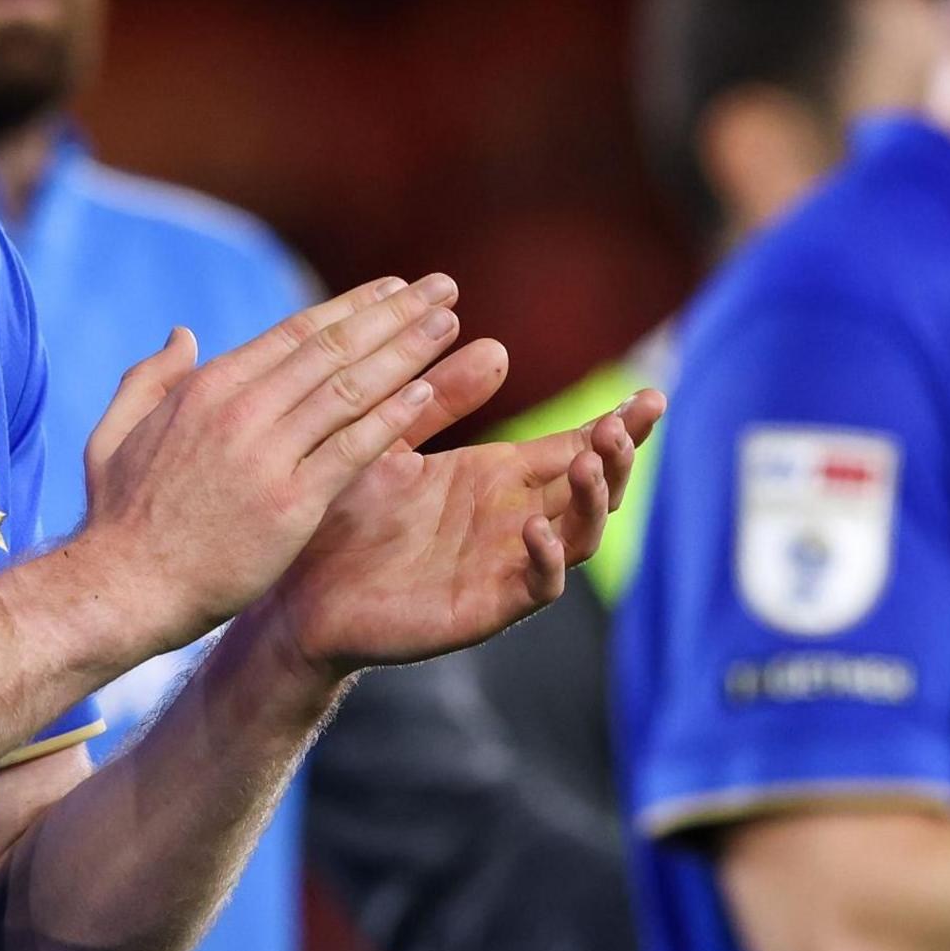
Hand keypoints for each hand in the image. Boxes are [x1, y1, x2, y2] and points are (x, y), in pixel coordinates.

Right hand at [68, 275, 512, 658]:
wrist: (122, 588)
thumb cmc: (119, 518)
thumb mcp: (116, 431)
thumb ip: (150, 377)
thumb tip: (184, 334)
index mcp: (207, 388)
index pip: (295, 332)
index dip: (352, 307)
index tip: (394, 288)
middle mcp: (240, 409)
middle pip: (332, 348)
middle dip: (395, 313)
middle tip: (443, 288)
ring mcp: (266, 455)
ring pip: (349, 388)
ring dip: (406, 350)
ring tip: (450, 322)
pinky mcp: (288, 504)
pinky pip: (351, 450)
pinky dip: (390, 418)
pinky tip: (426, 392)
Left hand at [249, 383, 660, 675]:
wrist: (299, 589)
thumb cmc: (345, 516)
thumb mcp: (394, 442)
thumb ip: (440, 399)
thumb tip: (495, 345)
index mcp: (498, 477)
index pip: (574, 446)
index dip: (617, 424)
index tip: (650, 395)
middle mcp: (513, 518)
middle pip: (593, 487)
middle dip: (618, 455)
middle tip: (624, 424)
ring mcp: (504, 564)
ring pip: (579, 535)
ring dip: (594, 500)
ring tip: (593, 462)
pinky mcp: (484, 605)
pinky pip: (535, 587)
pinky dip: (546, 561)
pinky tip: (538, 530)